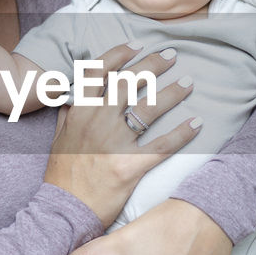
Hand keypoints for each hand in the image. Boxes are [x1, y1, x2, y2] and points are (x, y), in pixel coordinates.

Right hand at [44, 43, 201, 227]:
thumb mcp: (58, 139)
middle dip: (153, 64)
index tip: (137, 44)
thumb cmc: (62, 175)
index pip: (98, 71)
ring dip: (173, 92)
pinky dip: (182, 133)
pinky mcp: (130, 165)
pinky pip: (162, 145)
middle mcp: (98, 121)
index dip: (119, 53)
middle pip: (129, 82)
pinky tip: (197, 123)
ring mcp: (115, 143)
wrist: (65, 209)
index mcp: (80, 111)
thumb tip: (73, 96)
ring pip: (149, 108)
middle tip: (172, 55)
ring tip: (189, 82)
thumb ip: (68, 115)